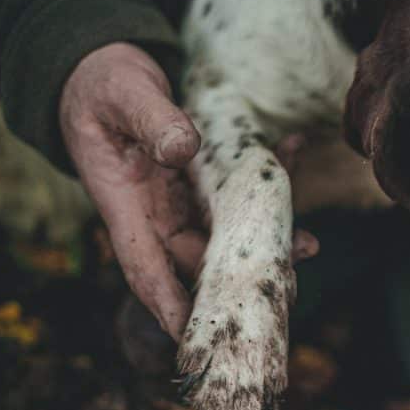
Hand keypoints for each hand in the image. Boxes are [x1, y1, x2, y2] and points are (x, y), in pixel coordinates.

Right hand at [61, 43, 318, 340]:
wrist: (104, 74)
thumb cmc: (103, 87)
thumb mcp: (123, 95)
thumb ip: (151, 120)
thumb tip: (182, 150)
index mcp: (125, 204)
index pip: (145, 266)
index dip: (169, 303)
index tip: (194, 335)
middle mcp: (154, 213)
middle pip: (197, 260)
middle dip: (237, 279)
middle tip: (283, 286)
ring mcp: (179, 202)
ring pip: (224, 234)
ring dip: (264, 239)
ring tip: (306, 243)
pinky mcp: (200, 185)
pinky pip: (236, 195)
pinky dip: (265, 182)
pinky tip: (293, 153)